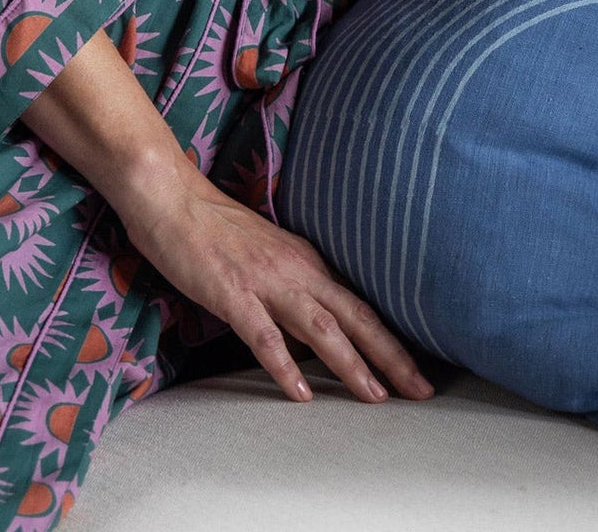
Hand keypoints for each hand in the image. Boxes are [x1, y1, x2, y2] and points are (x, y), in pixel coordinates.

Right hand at [116, 145, 432, 405]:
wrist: (174, 199)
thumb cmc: (216, 231)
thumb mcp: (269, 257)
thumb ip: (294, 290)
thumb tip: (317, 334)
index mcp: (308, 262)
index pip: (361, 306)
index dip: (392, 341)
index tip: (419, 372)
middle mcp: (298, 270)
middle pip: (356, 318)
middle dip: (392, 357)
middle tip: (423, 391)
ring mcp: (267, 281)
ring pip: (321, 328)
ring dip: (352, 364)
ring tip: (377, 398)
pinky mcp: (233, 294)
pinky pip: (264, 335)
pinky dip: (286, 365)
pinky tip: (301, 393)